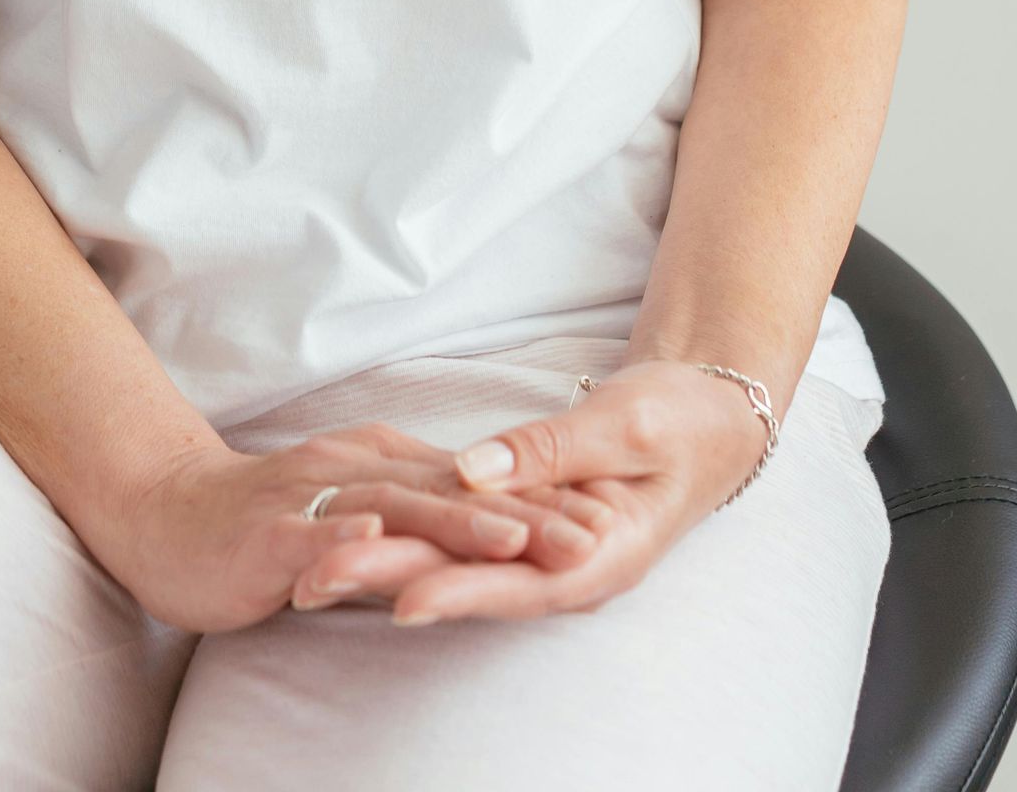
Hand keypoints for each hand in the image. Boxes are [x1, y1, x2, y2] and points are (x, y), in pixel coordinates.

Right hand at [98, 417, 602, 635]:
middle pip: (458, 489)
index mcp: (383, 462)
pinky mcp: (277, 529)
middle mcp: (359, 467)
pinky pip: (323, 533)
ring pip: (403, 506)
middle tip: (597, 533)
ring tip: (523, 537)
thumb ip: (409, 524)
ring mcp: (317, 494)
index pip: (478, 484)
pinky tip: (391, 548)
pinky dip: (360, 539)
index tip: (608, 520)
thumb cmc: (262, 526)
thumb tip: (478, 538)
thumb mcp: (353, 516)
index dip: (544, 501)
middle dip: (530, 512)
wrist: (166, 516)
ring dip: (464, 522)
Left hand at [346, 358, 776, 627]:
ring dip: (384, 563)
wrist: (705, 415)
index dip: (460, 593)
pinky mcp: (519, 521)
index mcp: (601, 555)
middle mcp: (562, 566)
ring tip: (312, 571)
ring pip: (453, 560)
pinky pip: (460, 535)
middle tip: (316, 579)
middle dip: (391, 580)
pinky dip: (410, 537)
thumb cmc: (680, 420)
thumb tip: (475, 470)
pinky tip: (355, 543)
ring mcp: (540, 548)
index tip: (399, 601)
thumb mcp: (628, 426)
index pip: (520, 584)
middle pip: (468, 580)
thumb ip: (553, 450)